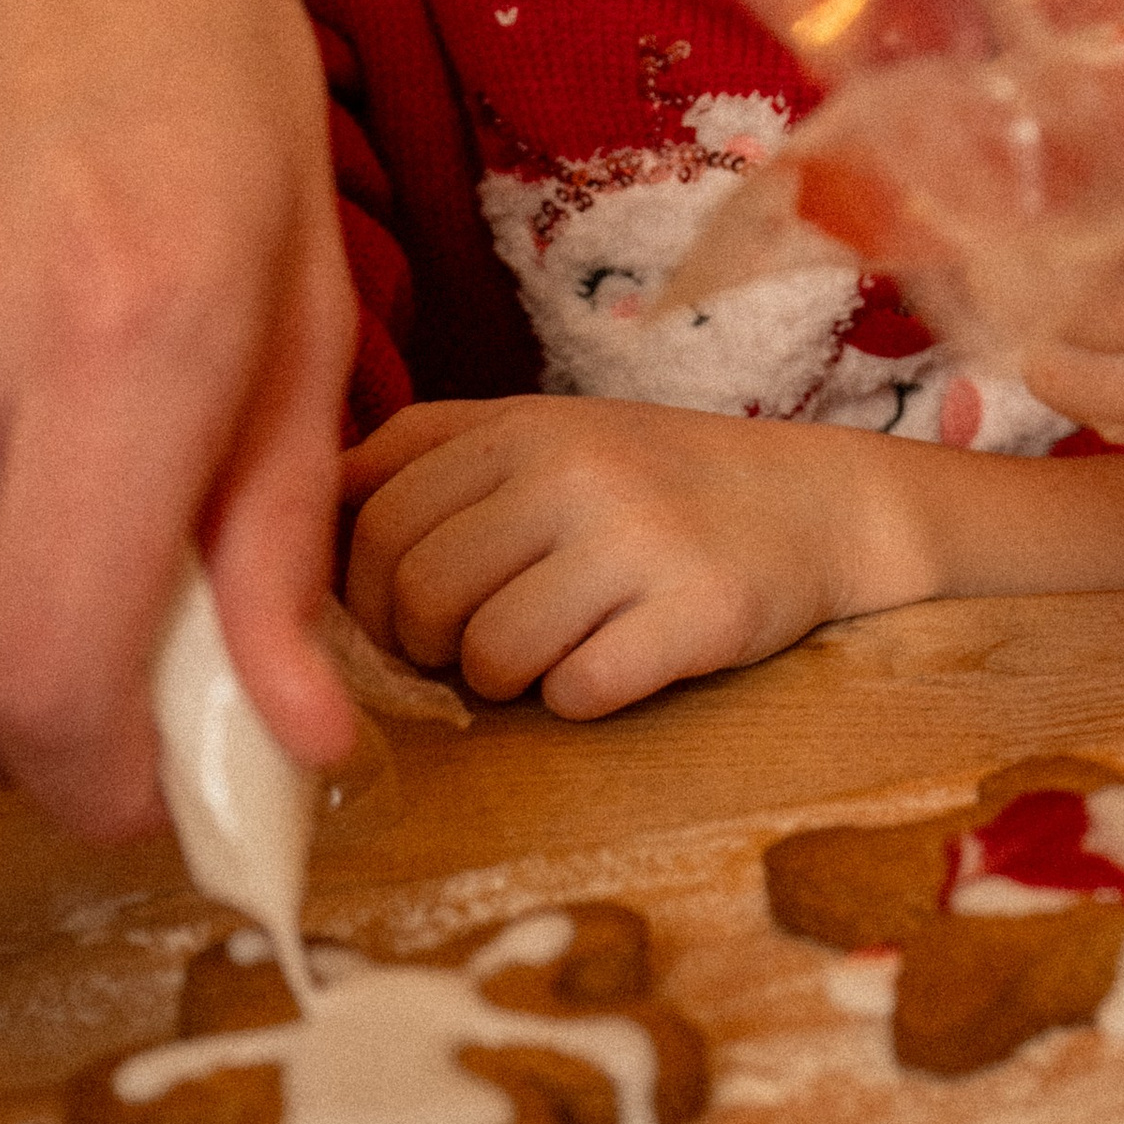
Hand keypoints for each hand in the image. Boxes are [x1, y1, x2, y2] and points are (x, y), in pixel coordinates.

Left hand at [340, 394, 898, 714]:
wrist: (820, 503)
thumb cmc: (657, 480)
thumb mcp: (545, 434)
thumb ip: (430, 458)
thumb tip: (303, 522)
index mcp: (522, 423)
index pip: (373, 515)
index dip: (360, 588)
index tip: (394, 615)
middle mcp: (575, 470)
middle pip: (417, 593)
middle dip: (424, 646)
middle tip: (467, 647)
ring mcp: (638, 540)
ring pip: (488, 657)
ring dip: (499, 683)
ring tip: (544, 655)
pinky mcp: (696, 615)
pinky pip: (577, 695)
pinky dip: (579, 699)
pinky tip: (612, 663)